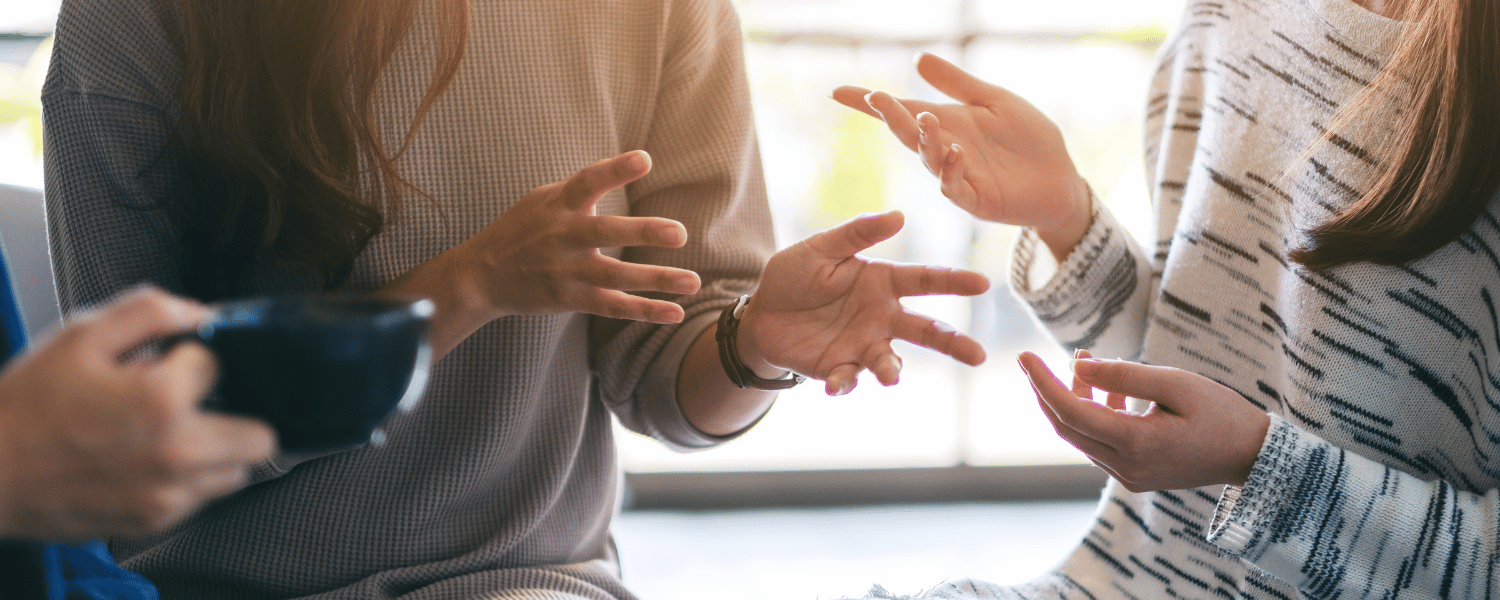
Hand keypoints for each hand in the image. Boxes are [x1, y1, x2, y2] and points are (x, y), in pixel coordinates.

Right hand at [0, 287, 276, 540]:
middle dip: (234, 412)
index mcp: (162, 400)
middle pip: (259, 436)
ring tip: (171, 434)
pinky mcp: (155, 521)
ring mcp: (169, 493)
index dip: (191, 360)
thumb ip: (148, 312)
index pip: (218, 366)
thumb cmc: (25, 409)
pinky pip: (202, 499)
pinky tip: (149, 461)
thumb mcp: (80, 337)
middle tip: (196, 405)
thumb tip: (197, 311)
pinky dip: (189, 480)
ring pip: (237, 473)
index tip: (166, 365)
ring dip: (218, 450)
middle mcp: (177, 452)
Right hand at [447, 150, 700, 323]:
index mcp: (557, 204)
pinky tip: (675, 312)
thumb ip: (580, 190)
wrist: (482, 276)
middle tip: (679, 233)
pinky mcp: (570, 299)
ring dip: (656, 279)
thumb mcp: (542, 199)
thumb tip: (622, 169)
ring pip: (615, 276)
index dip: (614, 170)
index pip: (587, 182)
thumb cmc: (521, 230)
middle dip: (641, 232)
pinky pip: (613, 306)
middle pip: (604, 233)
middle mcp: (562, 236)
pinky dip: (644, 311)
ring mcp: (566, 271)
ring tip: (694, 281)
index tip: (644, 159)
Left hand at [740, 210, 989, 394]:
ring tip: (891, 377)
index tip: (983, 283)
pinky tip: (835, 385)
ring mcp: (863, 345)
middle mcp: (882, 317)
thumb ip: (857, 233)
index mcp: (883, 282)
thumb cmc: (795, 275)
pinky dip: (845, 383)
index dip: (954, 281)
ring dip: (892, 370)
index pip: (926, 280)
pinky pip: (849, 378)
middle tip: (979, 356)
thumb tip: (899, 216)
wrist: (761, 314)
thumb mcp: (821, 248)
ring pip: (890, 361)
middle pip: (926, 331)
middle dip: (954, 343)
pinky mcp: (840, 368)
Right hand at [831, 53, 1091, 256]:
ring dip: (924, 141)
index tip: (838, 92)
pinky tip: (956, 152)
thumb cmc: (1028, 139)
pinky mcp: (977, 200)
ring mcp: (958, 177)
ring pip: (929, 160)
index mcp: (946, 124)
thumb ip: (957, 84)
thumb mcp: (993, 101)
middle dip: (891, 117)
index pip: (902, 111)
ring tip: (926, 119)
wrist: (1060, 178)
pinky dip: (952, 171)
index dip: (870, 104)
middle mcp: (945, 150)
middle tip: (876, 98)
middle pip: (908, 133)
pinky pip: (956, 188)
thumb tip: (918, 59)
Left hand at [1017, 350, 1269, 491]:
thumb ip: (1124, 376)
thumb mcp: (1175, 383)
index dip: (1042, 382)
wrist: (1254, 456)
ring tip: (1086, 362)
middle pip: (1067, 427)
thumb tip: (1077, 365)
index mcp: (1135, 444)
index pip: (1070, 411)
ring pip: (1081, 435)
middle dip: (1048, 391)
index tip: (1023, 355)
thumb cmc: (1222, 413)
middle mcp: (1125, 466)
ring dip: (1075, 399)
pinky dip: (1094, 415)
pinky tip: (1108, 391)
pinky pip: (1099, 444)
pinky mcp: (1134, 475)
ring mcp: (1128, 476)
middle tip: (1037, 359)